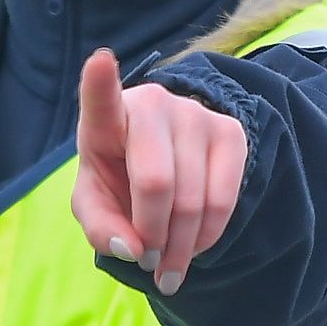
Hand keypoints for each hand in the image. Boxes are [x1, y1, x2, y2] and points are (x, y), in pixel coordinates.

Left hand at [71, 47, 246, 296]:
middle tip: (149, 261)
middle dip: (153, 236)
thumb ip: (100, 226)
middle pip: (156, 184)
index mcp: (106, 118)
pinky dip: (208, 237)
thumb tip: (131, 249)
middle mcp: (152, 105)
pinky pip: (225, 200)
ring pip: (194, 200)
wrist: (168, 162)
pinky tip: (194, 246)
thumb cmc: (119, 178)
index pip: (101, 98)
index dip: (100, 82)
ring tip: (169, 264)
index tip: (100, 61)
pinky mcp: (230, 132)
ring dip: (181, 247)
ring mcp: (196, 114)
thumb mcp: (96, 203)